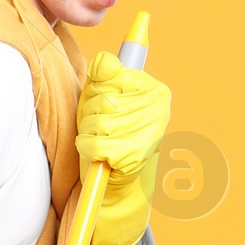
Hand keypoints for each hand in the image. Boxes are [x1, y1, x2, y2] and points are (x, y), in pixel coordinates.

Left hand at [76, 51, 171, 244]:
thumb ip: (102, 75)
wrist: (120, 182)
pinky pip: (94, 143)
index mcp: (155, 90)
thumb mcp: (103, 97)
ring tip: (101, 140)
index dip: (95, 89)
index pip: (108, 71)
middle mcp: (157, 108)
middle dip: (90, 112)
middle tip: (101, 127)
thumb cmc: (110, 134)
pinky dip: (87, 148)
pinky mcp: (133, 155)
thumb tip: (104, 61)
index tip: (104, 103)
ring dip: (88, 132)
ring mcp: (147, 132)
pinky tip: (97, 152)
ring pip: (96, 120)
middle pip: (101, 97)